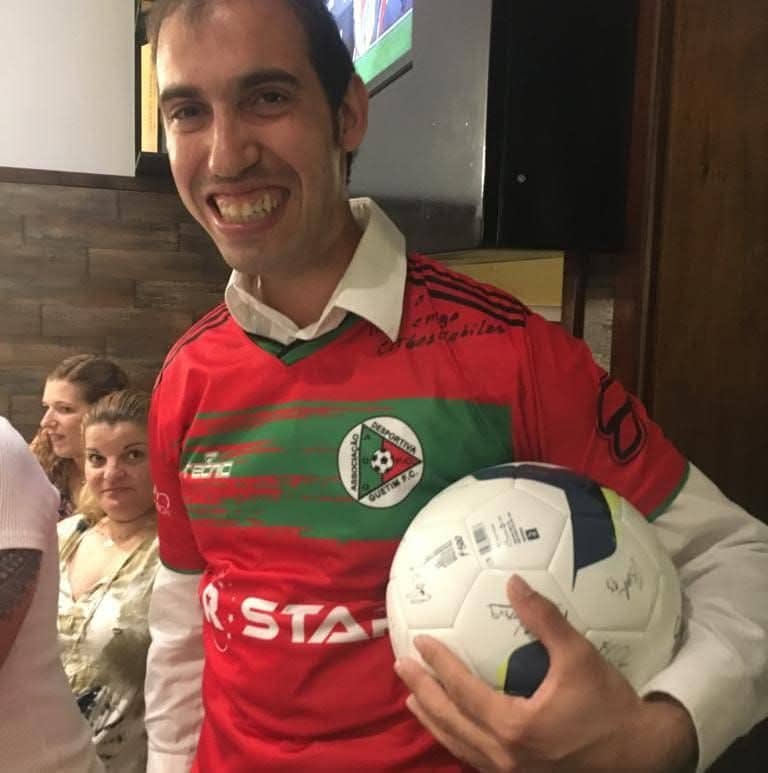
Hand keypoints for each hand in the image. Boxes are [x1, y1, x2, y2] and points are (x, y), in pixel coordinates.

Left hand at [394, 574, 696, 771]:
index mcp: (514, 727)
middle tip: (401, 667)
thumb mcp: (578, 657)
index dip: (439, 665)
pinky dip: (455, 739)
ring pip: (459, 746)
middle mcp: (504, 756)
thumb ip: (544, 620)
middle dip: (423, 691)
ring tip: (413, 699)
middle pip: (450, 721)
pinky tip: (452, 728)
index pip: (462, 690)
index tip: (419, 642)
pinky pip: (475, 759)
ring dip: (433, 720)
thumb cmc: (609, 706)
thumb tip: (514, 584)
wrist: (642, 757)